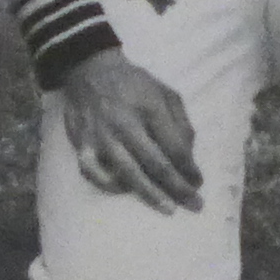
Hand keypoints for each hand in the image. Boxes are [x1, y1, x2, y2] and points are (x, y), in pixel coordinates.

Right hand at [55, 50, 203, 211]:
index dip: (189, 169)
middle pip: (155, 164)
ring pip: (127, 174)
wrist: (90, 70)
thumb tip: (189, 159)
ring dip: (150, 195)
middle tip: (195, 206)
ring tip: (168, 209)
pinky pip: (95, 174)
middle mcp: (124, 123)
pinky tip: (125, 191)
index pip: (174, 147)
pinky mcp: (81, 144)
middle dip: (178, 188)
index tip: (198, 183)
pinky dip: (110, 187)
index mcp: (149, 107)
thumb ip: (181, 123)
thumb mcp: (165, 92)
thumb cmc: (133, 85)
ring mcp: (101, 136)